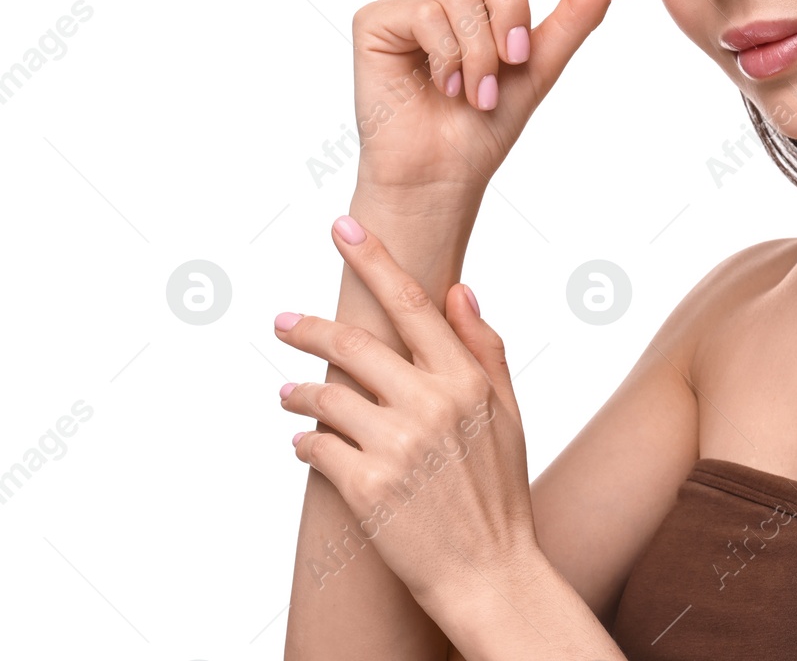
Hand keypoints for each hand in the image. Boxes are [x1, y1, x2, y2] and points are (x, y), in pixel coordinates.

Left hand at [276, 214, 540, 613]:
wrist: (490, 573)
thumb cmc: (499, 493)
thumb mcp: (509, 413)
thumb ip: (485, 348)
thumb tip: (461, 290)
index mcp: (468, 380)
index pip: (413, 303)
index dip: (375, 260)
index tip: (344, 228)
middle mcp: (432, 403)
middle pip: (354, 342)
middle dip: (308, 327)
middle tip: (282, 322)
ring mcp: (397, 444)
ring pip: (324, 396)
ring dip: (298, 393)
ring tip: (288, 396)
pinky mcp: (365, 485)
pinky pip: (314, 446)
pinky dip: (304, 443)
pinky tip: (307, 446)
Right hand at [353, 0, 637, 196]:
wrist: (447, 170)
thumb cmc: (488, 123)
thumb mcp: (543, 61)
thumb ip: (578, 11)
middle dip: (511, 10)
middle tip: (514, 62)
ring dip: (483, 47)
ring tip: (477, 88)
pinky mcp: (374, 19)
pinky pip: (429, 12)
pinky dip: (453, 53)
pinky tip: (448, 84)